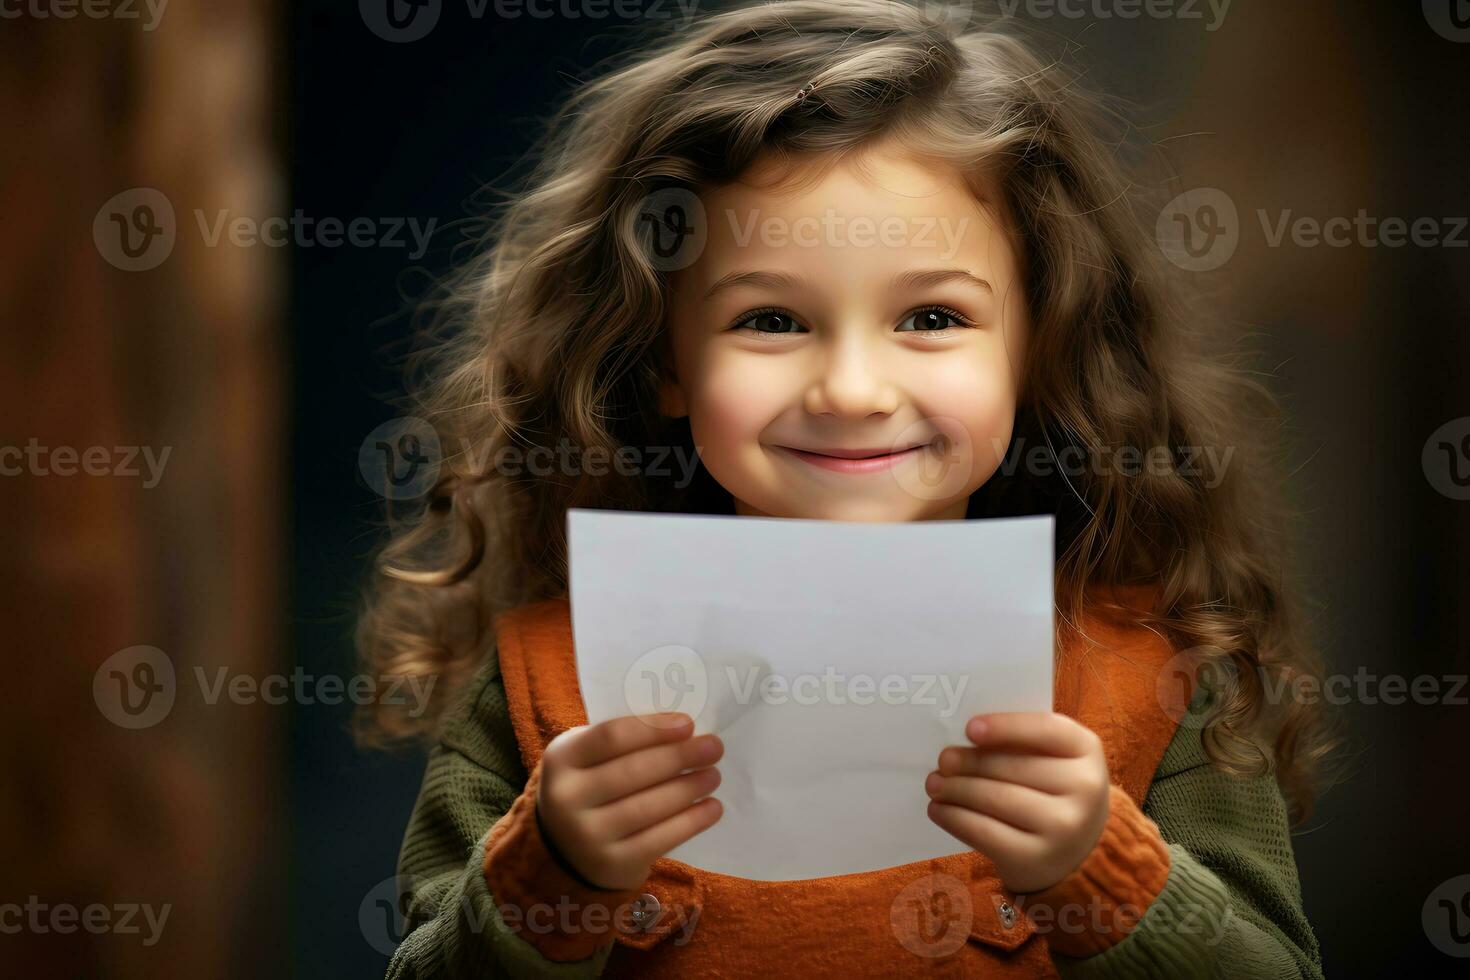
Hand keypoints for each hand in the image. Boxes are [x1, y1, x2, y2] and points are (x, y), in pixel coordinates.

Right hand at [537, 712, 723, 890]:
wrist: (565, 847)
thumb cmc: (589, 786)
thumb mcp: (588, 756)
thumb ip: (624, 742)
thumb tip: (685, 732)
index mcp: (562, 758)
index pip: (612, 737)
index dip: (653, 729)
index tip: (688, 724)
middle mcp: (566, 797)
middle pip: (633, 771)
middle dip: (680, 757)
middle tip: (714, 747)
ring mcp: (586, 835)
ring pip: (647, 807)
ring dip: (689, 789)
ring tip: (714, 776)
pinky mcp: (610, 864)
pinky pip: (658, 840)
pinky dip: (691, 822)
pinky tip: (712, 808)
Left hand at [924, 711, 1109, 893]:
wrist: (1079, 853)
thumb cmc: (1054, 791)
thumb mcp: (1056, 759)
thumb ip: (1023, 742)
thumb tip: (966, 737)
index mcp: (1087, 750)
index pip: (1046, 729)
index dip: (1006, 727)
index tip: (969, 728)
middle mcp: (1085, 789)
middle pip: (1014, 767)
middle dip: (970, 762)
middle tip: (943, 760)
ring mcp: (1064, 828)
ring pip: (996, 799)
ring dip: (956, 789)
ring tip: (934, 784)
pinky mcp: (1037, 859)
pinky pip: (985, 833)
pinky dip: (955, 819)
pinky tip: (938, 810)